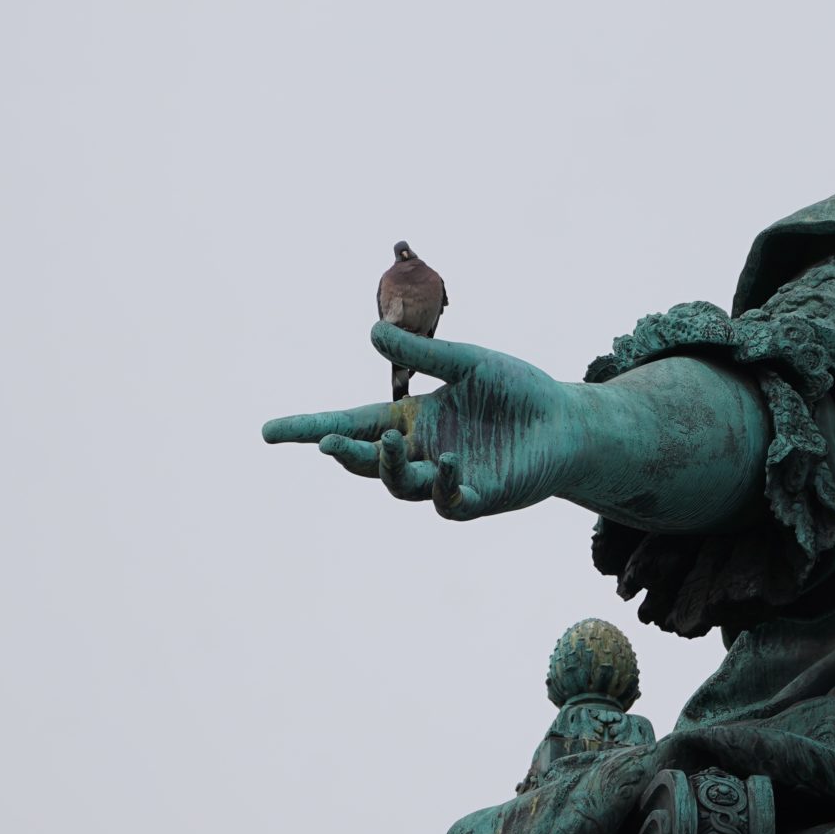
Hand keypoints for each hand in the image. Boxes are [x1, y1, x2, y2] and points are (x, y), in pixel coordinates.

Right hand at [262, 322, 583, 520]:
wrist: (567, 420)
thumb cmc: (516, 391)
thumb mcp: (468, 363)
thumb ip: (423, 355)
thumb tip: (372, 333)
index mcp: (410, 419)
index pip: (350, 423)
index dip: (308, 427)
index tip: (267, 432)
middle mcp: (420, 451)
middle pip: (366, 459)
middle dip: (344, 453)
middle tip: (326, 442)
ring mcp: (445, 478)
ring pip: (399, 484)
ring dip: (388, 466)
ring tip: (388, 443)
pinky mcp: (478, 496)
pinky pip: (449, 500)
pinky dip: (443, 485)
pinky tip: (448, 463)